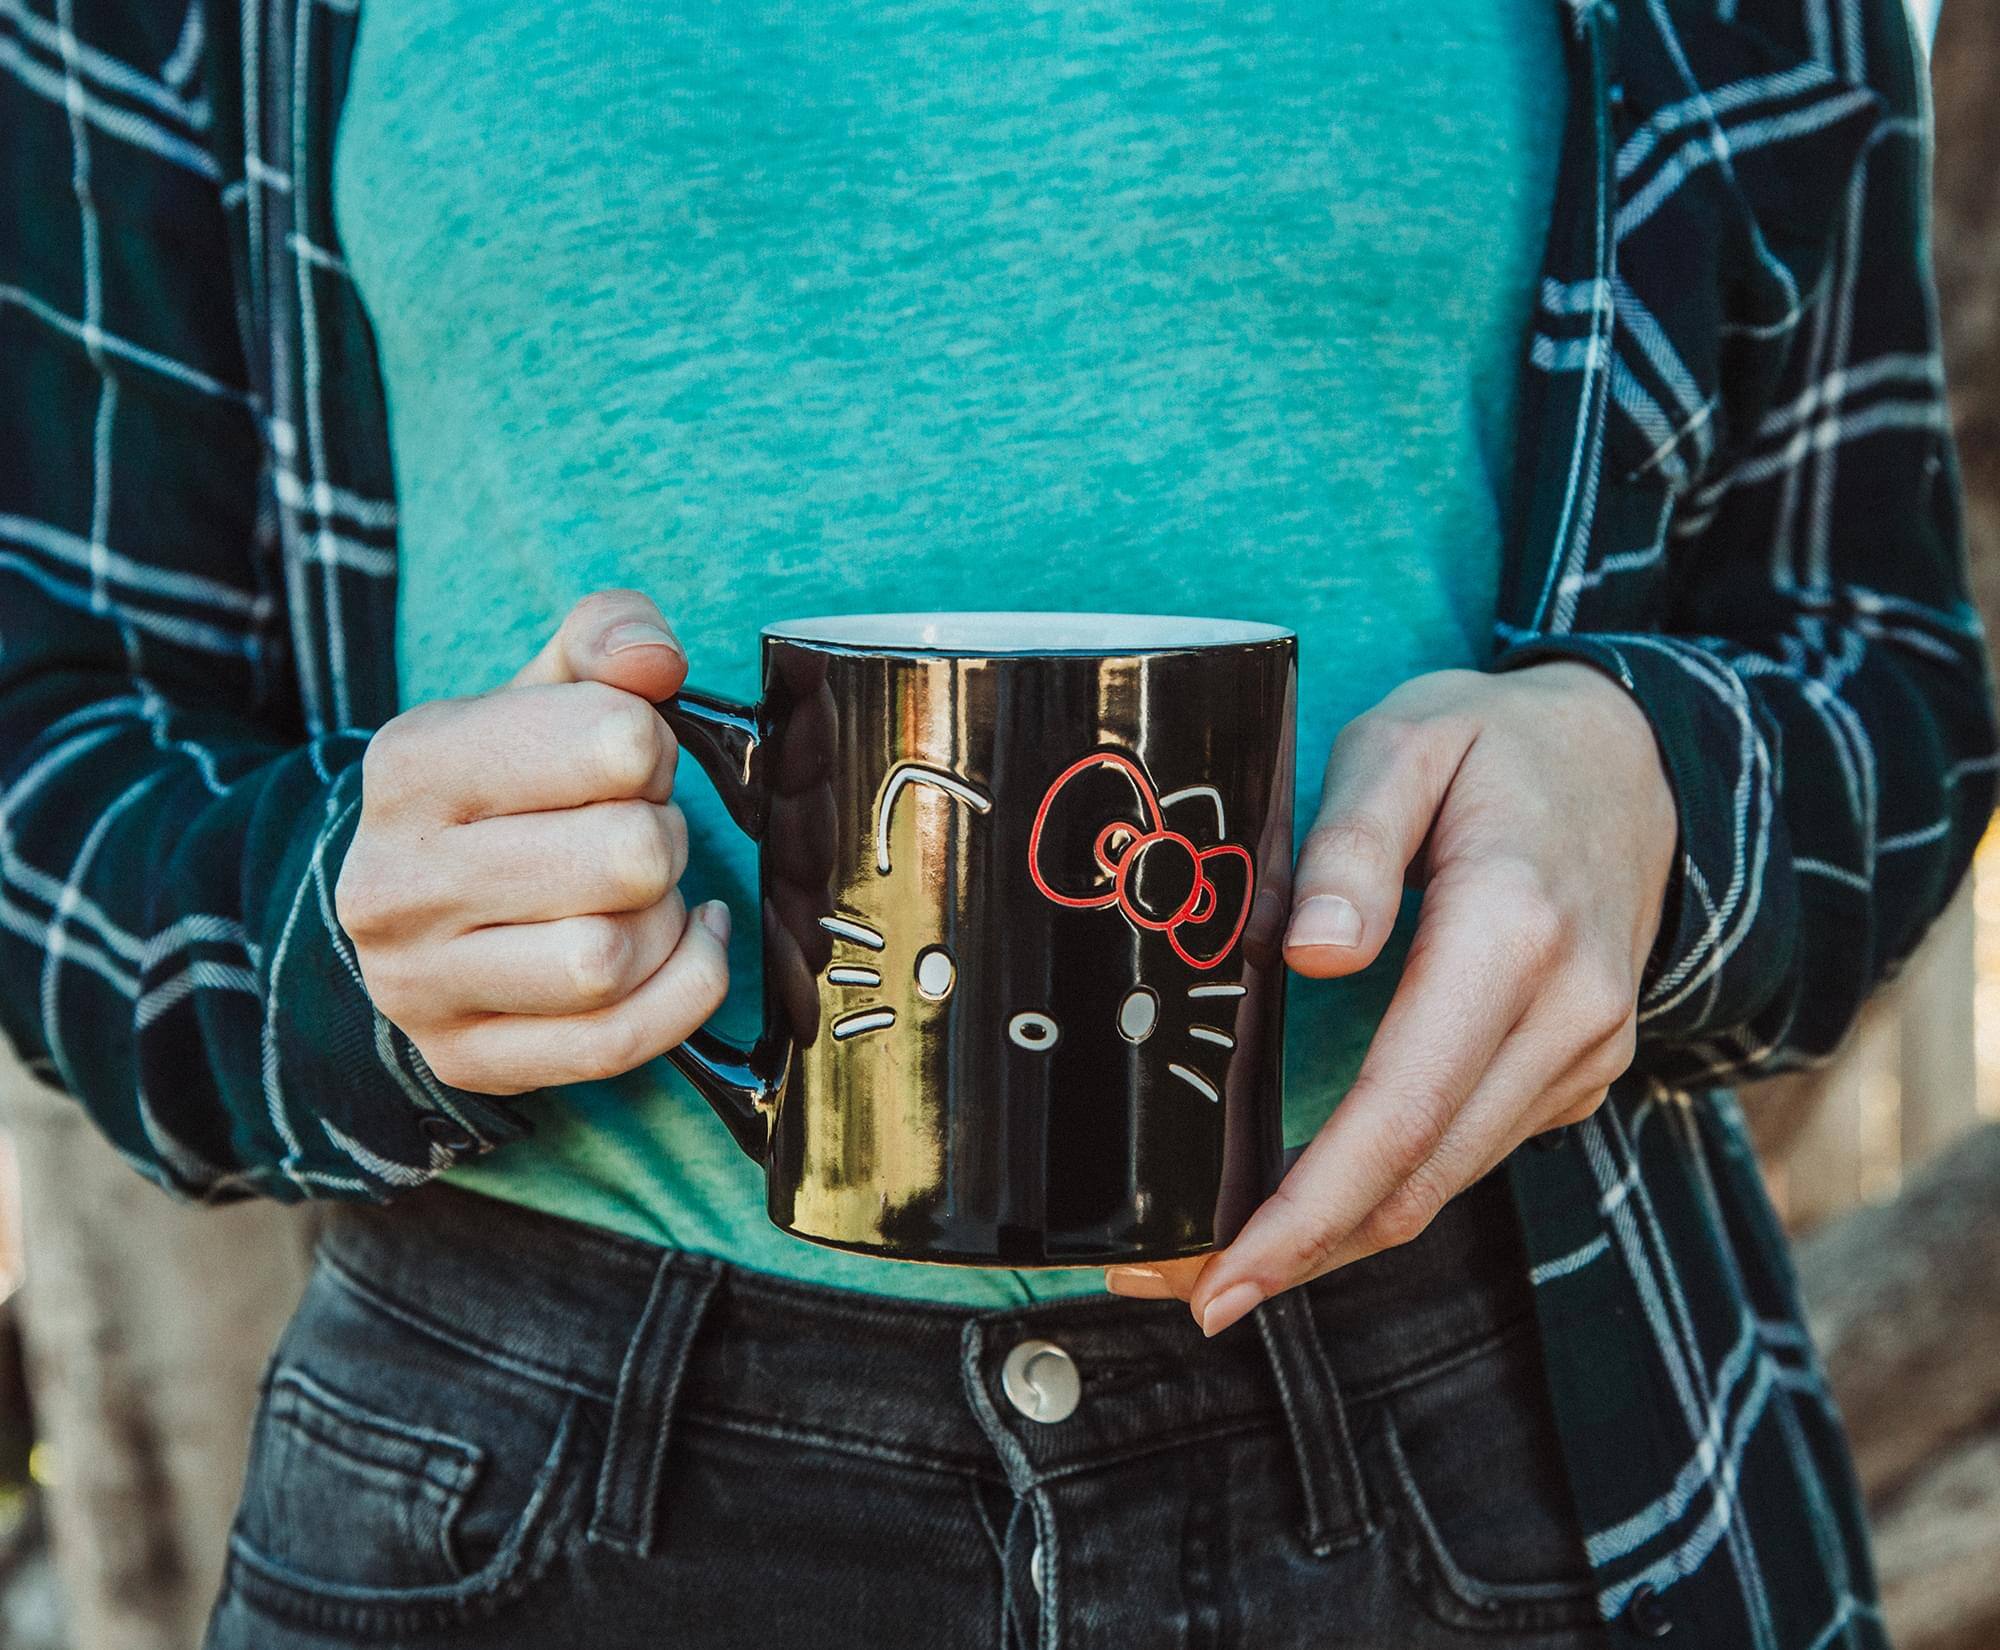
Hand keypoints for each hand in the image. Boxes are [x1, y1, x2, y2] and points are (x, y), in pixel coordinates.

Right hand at [335, 590, 731, 1093]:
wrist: (406, 899)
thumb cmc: (501, 787)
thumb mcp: (542, 690)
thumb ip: (608, 638)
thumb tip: (656, 658)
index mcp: (413, 763)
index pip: (615, 740)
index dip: (651, 748)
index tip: (627, 762)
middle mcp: (397, 879)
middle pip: (626, 857)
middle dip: (665, 837)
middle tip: (640, 832)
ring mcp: (421, 983)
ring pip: (611, 959)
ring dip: (664, 921)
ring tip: (641, 894)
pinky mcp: (466, 1057)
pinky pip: (616, 1041)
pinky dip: (684, 987)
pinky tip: (683, 943)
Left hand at [1104, 663, 1677, 1333]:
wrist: (1630, 763)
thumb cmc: (1494, 743)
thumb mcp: (1407, 742)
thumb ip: (1353, 840)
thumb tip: (1307, 952)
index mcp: (1515, 930)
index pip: (1402, 1107)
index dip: (1307, 1209)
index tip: (1222, 1274)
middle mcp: (1567, 1014)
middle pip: (1418, 1178)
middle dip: (1294, 1252)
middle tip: (1171, 1286)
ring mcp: (1581, 1055)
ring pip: (1442, 1185)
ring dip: (1331, 1240)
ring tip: (1213, 1261)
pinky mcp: (1571, 1074)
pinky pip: (1464, 1155)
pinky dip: (1380, 1192)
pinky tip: (1301, 1200)